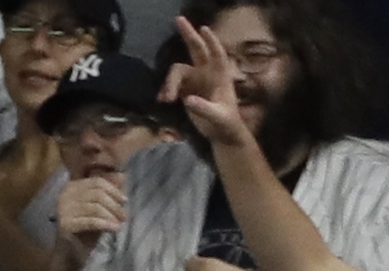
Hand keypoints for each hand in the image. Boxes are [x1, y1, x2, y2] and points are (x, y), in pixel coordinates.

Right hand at [53, 173, 127, 268]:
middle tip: (124, 216)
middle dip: (114, 205)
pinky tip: (114, 229)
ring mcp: (63, 210)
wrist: (71, 255)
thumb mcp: (101, 209)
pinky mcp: (65, 225)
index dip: (114, 191)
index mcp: (71, 187)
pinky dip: (105, 224)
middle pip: (97, 193)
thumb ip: (109, 193)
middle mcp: (64, 195)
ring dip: (111, 215)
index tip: (125, 201)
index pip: (97, 182)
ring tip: (119, 224)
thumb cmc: (86, 231)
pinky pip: (91, 221)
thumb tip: (122, 175)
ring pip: (95, 207)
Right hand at [161, 16, 255, 150]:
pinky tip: (163, 101)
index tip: (204, 29)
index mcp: (221, 75)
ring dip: (169, 82)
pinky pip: (172, 85)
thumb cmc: (226, 124)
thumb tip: (187, 100)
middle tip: (178, 19)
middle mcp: (207, 73)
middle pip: (196, 49)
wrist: (221, 134)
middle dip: (188, 34)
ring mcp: (195, 80)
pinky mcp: (185, 90)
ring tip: (166, 99)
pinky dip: (166, 91)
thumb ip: (204, 108)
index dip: (212, 42)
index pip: (217, 54)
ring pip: (178, 71)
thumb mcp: (218, 117)